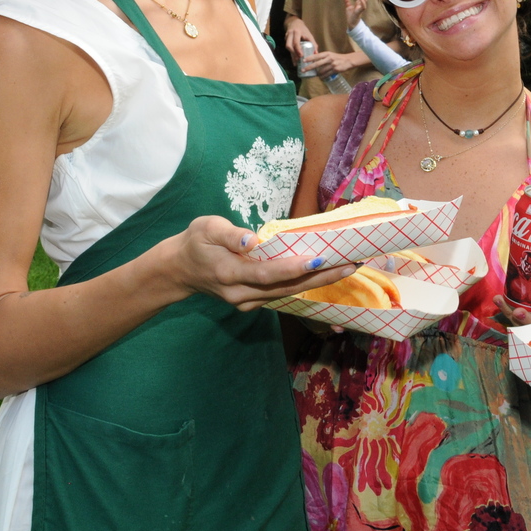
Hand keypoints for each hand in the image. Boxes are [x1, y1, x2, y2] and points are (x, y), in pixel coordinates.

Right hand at [167, 215, 357, 308]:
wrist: (180, 270)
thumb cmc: (195, 242)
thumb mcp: (206, 228)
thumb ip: (229, 235)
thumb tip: (252, 241)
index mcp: (229, 273)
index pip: (267, 273)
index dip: (294, 268)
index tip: (321, 259)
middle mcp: (241, 294)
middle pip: (285, 288)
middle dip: (320, 277)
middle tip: (350, 263)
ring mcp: (247, 302)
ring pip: (288, 293)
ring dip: (318, 282)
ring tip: (347, 267)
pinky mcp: (253, 301)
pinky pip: (283, 294)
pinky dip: (305, 285)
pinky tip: (327, 275)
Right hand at [284, 16, 315, 60]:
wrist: (294, 23)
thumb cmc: (303, 29)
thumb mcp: (309, 35)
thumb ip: (313, 44)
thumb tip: (316, 53)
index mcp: (297, 32)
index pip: (296, 42)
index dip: (298, 50)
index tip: (301, 56)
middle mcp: (290, 34)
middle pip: (289, 45)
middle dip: (293, 53)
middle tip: (298, 60)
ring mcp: (287, 37)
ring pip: (287, 47)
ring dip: (292, 54)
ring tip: (296, 62)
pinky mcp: (285, 40)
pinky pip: (288, 48)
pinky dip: (291, 54)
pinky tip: (294, 60)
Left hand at [303, 50, 368, 74]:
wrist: (349, 60)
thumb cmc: (338, 58)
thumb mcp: (331, 54)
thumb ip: (323, 57)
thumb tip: (314, 60)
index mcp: (327, 53)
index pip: (316, 56)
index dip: (309, 58)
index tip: (303, 60)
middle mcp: (329, 58)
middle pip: (317, 64)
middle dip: (309, 68)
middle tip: (303, 70)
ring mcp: (332, 64)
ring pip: (321, 71)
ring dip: (317, 74)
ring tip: (316, 75)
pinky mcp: (335, 70)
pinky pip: (327, 75)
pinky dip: (323, 77)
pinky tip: (321, 78)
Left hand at [343, 0, 369, 29]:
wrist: (351, 24)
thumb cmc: (351, 16)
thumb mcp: (348, 7)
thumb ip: (347, 1)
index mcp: (359, 3)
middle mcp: (361, 4)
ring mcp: (361, 8)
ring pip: (365, 0)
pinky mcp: (360, 12)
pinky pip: (363, 7)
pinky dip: (363, 2)